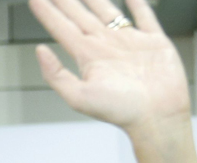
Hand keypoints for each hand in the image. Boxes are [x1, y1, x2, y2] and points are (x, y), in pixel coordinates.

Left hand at [29, 0, 189, 138]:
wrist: (157, 116)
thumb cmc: (120, 112)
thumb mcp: (78, 97)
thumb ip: (56, 74)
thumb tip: (39, 50)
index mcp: (87, 56)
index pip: (61, 27)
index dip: (47, 12)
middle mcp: (105, 46)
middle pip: (80, 14)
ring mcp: (129, 41)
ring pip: (107, 11)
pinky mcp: (154, 41)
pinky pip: (143, 15)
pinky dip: (137, 3)